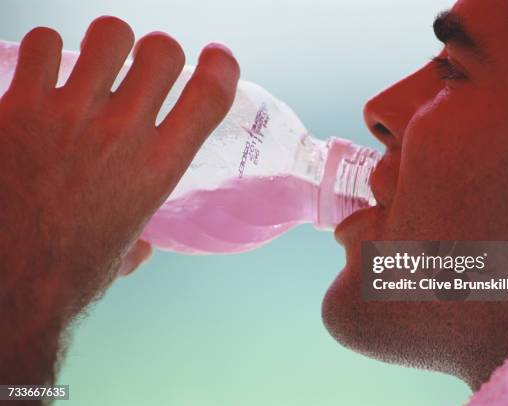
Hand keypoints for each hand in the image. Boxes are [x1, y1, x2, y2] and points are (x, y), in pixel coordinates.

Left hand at [0, 16, 238, 383]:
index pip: (210, 94)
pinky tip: (45, 74)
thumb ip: (140, 240)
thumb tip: (143, 248)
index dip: (221, 66)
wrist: (10, 284)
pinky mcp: (21, 107)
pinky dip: (48, 52)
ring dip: (108, 44)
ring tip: (94, 65)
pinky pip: (44, 44)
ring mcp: (72, 115)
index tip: (215, 59)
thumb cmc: (71, 272)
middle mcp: (124, 133)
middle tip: (142, 69)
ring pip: (109, 33)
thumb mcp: (124, 250)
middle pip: (162, 50)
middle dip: (158, 52)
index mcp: (159, 167)